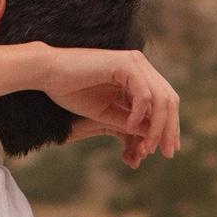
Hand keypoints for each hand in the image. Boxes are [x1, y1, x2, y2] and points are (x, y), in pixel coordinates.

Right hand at [40, 47, 179, 159]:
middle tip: (167, 153)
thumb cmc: (70, 90)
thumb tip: (154, 136)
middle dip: (169, 129)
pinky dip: (139, 113)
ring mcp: (133, 63)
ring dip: (158, 126)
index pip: (165, 101)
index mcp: (136, 76)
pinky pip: (144, 94)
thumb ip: (129, 121)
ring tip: (147, 147)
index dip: (170, 126)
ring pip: (161, 98)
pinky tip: (130, 128)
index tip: (168, 150)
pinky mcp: (124, 63)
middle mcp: (139, 66)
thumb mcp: (106, 113)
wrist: (46, 73)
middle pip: (169, 100)